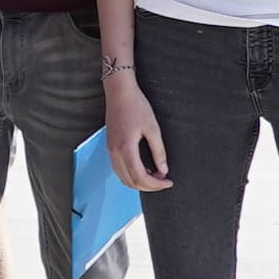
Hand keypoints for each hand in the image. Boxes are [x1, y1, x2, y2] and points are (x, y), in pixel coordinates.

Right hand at [104, 72, 171, 192]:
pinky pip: (118, 169)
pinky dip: (131, 175)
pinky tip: (142, 169)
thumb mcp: (153, 128)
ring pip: (123, 178)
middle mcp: (115, 153)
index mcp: (126, 148)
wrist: (119, 92)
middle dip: (148, 186)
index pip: (140, 177)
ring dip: (139, 182)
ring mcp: (110, 151)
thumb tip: (163, 170)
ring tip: (155, 176)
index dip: (155, 185)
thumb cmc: (136, 106)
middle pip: (130, 181)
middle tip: (163, 181)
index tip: (168, 182)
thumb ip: (158, 151)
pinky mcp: (110, 147)